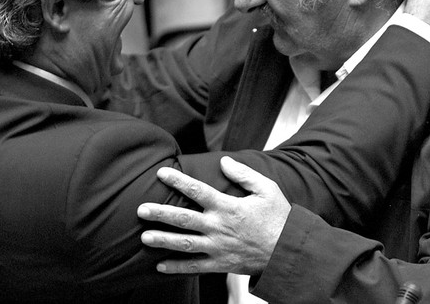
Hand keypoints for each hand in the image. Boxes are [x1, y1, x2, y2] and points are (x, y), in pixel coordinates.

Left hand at [137, 156, 290, 275]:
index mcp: (228, 207)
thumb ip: (244, 174)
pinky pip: (195, 267)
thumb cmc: (278, 217)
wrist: (288, 251)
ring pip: (185, 244)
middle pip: (184, 219)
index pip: (198, 191)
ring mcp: (218, 248)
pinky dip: (177, 268)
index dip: (179, 181)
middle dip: (161, 214)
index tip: (162, 173)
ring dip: (163, 240)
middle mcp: (219, 227)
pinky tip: (159, 266)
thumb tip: (224, 162)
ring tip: (144, 237)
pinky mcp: (220, 264)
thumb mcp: (266, 189)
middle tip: (141, 209)